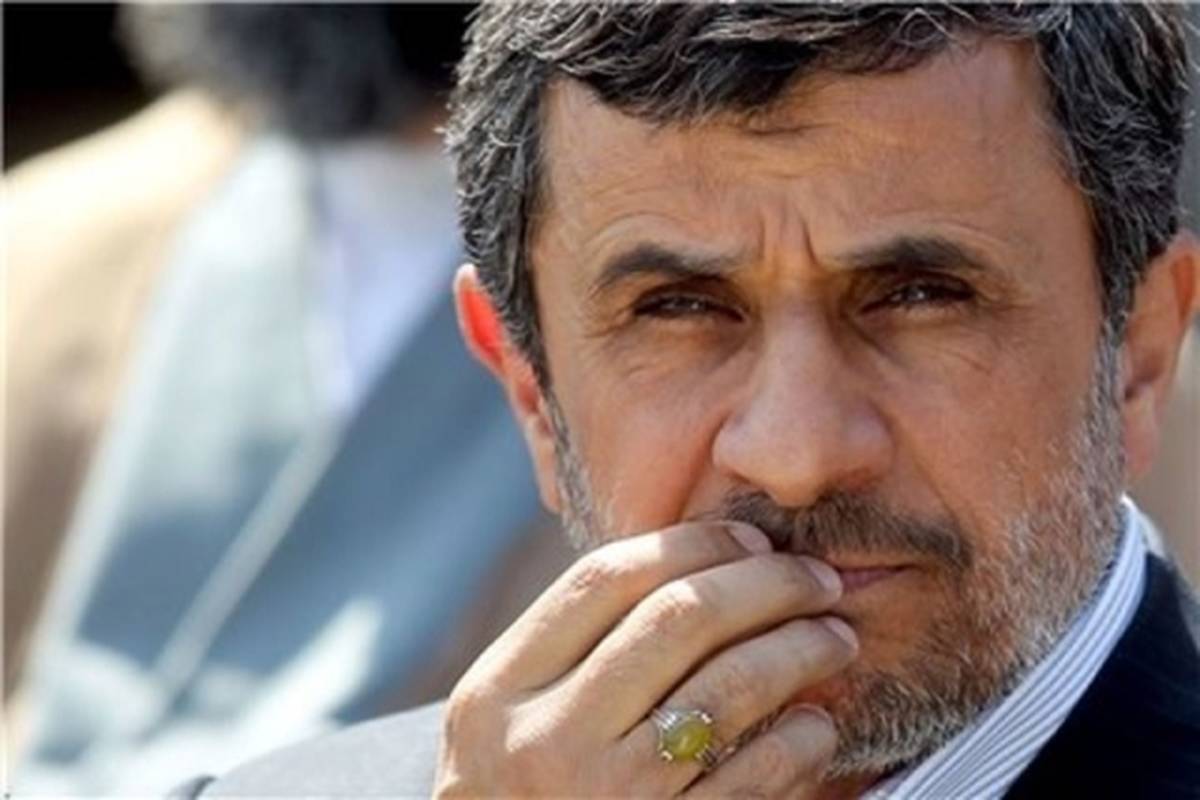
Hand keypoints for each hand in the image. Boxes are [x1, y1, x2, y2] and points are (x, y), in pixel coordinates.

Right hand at [434, 522, 857, 796]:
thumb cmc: (525, 797)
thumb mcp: (507, 719)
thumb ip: (574, 649)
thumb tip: (701, 566)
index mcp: (498, 690)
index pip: (606, 577)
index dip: (692, 543)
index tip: (750, 539)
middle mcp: (549, 739)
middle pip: (678, 617)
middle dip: (767, 583)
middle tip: (818, 579)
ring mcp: (610, 797)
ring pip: (731, 687)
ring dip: (801, 649)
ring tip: (836, 637)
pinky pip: (757, 775)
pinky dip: (803, 737)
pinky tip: (817, 721)